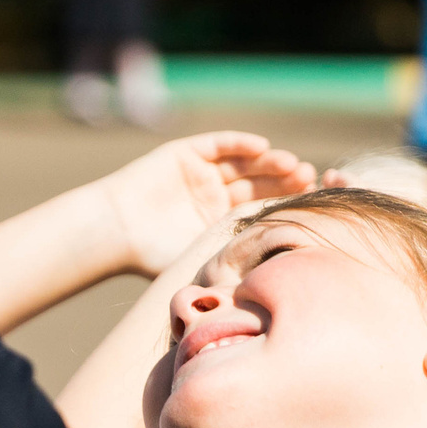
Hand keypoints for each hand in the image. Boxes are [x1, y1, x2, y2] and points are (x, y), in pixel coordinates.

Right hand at [99, 133, 314, 274]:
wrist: (117, 232)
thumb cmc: (154, 255)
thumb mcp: (203, 260)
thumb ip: (234, 262)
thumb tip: (278, 284)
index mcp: (220, 220)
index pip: (261, 207)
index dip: (284, 203)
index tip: (309, 203)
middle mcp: (214, 195)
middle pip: (258, 182)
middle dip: (283, 180)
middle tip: (308, 178)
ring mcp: (202, 173)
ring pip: (244, 163)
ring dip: (268, 162)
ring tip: (291, 165)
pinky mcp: (187, 153)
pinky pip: (220, 144)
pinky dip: (240, 143)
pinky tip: (262, 146)